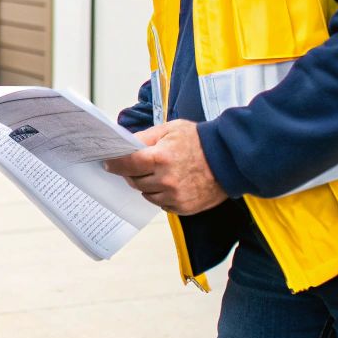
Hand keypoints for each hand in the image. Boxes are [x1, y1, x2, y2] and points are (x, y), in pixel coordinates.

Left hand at [104, 119, 226, 214]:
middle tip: (138, 165)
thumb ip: (145, 137)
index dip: (114, 163)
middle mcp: (166, 180)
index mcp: (160, 158)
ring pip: (146, 194)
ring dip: (147, 184)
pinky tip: (172, 183)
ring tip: (160, 172)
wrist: (229, 159)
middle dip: (132, 172)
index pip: (126, 164)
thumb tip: (124, 144)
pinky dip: (161, 194)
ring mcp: (175, 196)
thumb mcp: (170, 129)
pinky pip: (161, 203)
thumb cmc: (200, 141)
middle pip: (134, 181)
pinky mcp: (183, 208)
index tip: (108, 163)